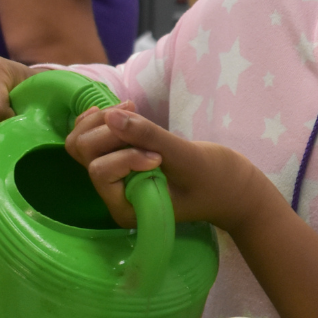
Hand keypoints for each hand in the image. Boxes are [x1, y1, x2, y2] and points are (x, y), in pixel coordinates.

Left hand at [65, 106, 271, 230]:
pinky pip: (97, 140)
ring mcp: (117, 180)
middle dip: (106, 130)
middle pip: (83, 154)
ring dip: (102, 121)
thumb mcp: (188, 158)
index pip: (99, 172)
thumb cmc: (217, 180)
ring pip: (83, 144)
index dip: (122, 154)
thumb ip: (149, 137)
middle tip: (137, 115)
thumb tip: (111, 116)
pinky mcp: (124, 164)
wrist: (234, 189)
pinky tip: (126, 111)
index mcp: (128, 208)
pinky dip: (105, 121)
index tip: (157, 156)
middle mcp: (115, 196)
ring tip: (132, 109)